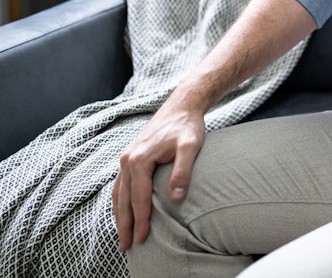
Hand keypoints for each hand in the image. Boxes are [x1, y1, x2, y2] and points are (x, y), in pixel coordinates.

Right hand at [113, 105, 204, 251]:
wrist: (181, 106)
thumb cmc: (188, 126)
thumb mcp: (191, 146)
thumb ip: (182, 172)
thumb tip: (175, 199)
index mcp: (139, 160)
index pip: (139, 198)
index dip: (141, 220)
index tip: (143, 240)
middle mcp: (127, 160)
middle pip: (123, 200)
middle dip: (125, 225)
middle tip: (126, 247)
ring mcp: (126, 158)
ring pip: (118, 194)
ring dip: (119, 216)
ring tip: (122, 236)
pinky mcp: (130, 157)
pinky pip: (119, 185)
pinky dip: (119, 201)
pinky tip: (122, 212)